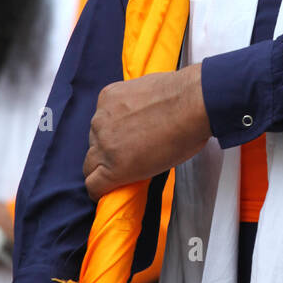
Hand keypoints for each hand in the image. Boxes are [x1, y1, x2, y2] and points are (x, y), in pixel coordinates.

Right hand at [83, 65, 211, 201]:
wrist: (192, 102)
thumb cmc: (184, 137)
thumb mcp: (156, 168)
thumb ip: (132, 170)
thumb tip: (126, 166)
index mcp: (115, 168)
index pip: (92, 184)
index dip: (99, 186)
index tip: (105, 183)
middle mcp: (103, 144)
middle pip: (90, 160)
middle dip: (102, 161)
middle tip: (120, 154)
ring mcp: (102, 117)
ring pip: (95, 132)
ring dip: (108, 133)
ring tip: (132, 126)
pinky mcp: (107, 95)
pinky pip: (104, 107)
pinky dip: (114, 109)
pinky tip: (132, 108)